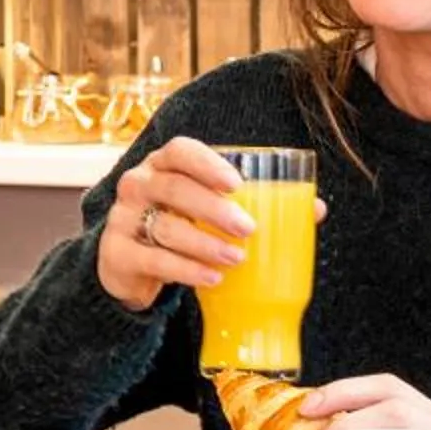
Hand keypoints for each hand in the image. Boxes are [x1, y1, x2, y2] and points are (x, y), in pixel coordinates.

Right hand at [97, 137, 255, 311]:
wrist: (128, 264)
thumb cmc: (177, 224)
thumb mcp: (202, 208)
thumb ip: (249, 204)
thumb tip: (313, 210)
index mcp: (160, 165)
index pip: (179, 151)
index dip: (207, 164)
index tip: (236, 184)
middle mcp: (137, 185)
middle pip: (174, 189)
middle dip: (213, 208)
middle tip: (247, 228)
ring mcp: (122, 218)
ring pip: (165, 227)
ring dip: (204, 244)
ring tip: (236, 258)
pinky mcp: (117, 253)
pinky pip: (154, 260)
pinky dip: (187, 270)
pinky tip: (212, 277)